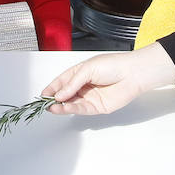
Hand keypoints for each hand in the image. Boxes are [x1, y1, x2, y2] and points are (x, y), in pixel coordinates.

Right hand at [42, 42, 174, 114]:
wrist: (132, 74)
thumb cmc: (113, 65)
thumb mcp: (87, 69)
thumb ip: (72, 83)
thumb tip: (59, 95)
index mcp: (80, 73)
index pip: (62, 81)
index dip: (52, 88)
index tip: (42, 94)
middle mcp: (84, 86)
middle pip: (65, 94)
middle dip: (54, 99)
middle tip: (43, 103)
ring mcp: (90, 97)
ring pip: (71, 103)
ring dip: (60, 106)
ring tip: (50, 107)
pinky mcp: (97, 107)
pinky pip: (81, 109)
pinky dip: (71, 109)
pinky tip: (63, 108)